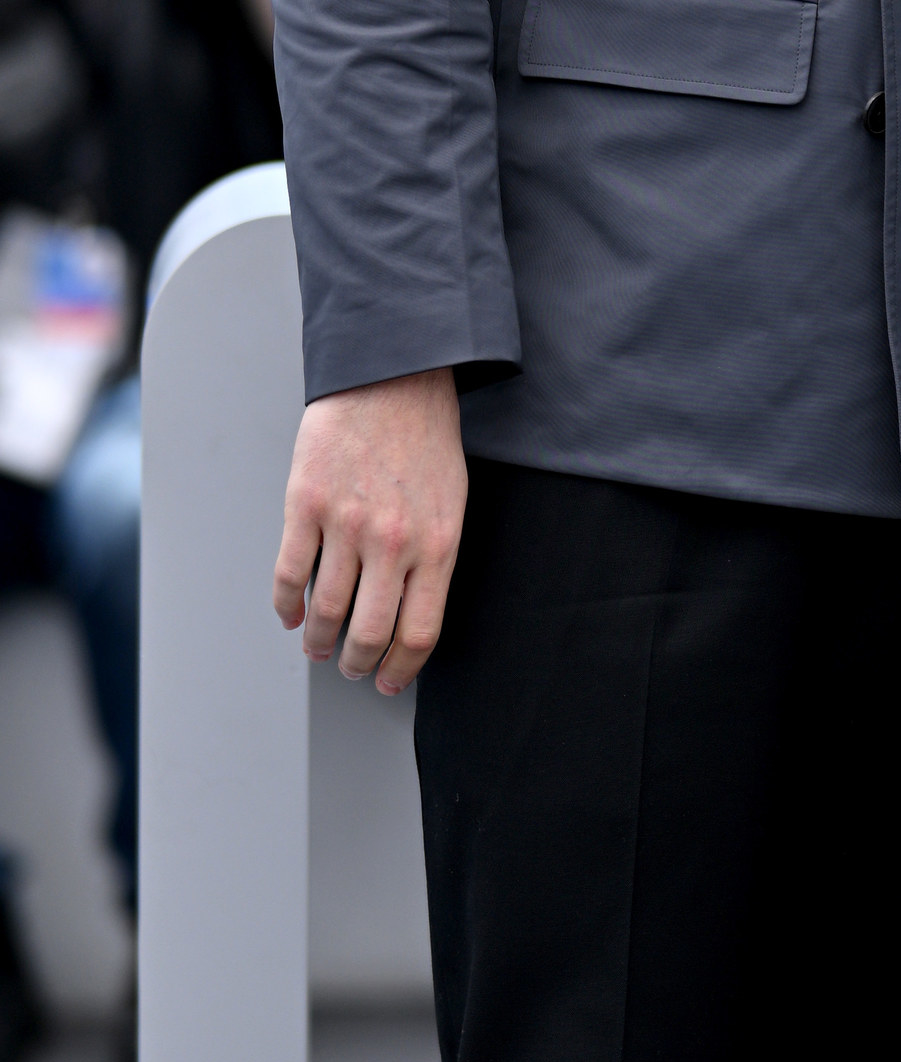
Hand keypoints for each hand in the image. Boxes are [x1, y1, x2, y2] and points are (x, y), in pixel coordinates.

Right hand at [273, 371, 466, 690]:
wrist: (393, 379)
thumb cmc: (426, 440)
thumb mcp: (452, 504)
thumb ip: (433, 559)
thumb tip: (409, 613)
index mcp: (438, 545)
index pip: (419, 632)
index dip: (401, 669)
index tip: (389, 682)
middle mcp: (394, 542)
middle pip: (370, 634)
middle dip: (357, 664)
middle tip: (349, 669)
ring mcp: (347, 525)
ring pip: (326, 610)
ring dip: (317, 640)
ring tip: (316, 645)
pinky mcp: (306, 505)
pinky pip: (290, 574)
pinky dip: (286, 605)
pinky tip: (290, 614)